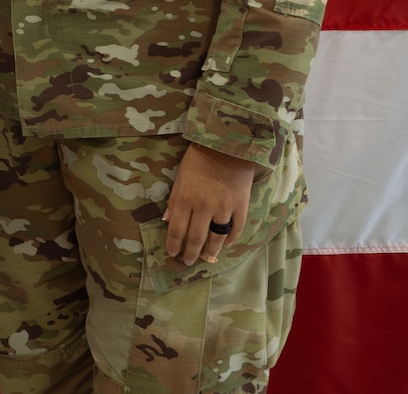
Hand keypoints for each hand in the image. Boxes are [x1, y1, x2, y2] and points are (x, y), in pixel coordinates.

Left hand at [163, 140, 256, 265]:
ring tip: (206, 257)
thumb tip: (167, 221)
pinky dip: (230, 240)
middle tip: (188, 261)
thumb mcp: (180, 177)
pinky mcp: (241, 207)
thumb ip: (174, 201)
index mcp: (185, 199)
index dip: (174, 245)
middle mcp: (203, 207)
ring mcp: (224, 209)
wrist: (227, 146)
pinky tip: (225, 244)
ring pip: (216, 239)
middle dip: (190, 253)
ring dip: (210, 251)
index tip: (172, 254)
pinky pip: (236, 229)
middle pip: (196, 239)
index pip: (176, 230)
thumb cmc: (199, 159)